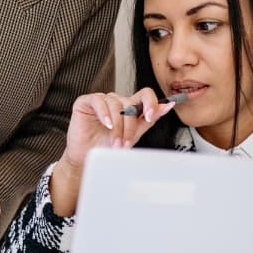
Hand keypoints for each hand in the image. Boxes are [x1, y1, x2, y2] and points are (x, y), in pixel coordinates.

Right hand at [50, 89, 175, 215]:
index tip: (151, 116)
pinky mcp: (86, 101)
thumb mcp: (132, 135)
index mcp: (129, 106)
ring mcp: (102, 99)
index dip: (151, 102)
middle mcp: (116, 101)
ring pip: (116, 105)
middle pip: (130, 104)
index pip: (145, 95)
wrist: (87, 156)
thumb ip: (148, 120)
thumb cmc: (106, 145)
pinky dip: (104, 114)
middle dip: (130, 127)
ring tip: (115, 142)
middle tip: (126, 143)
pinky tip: (106, 125)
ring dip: (117, 127)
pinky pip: (99, 101)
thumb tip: (167, 106)